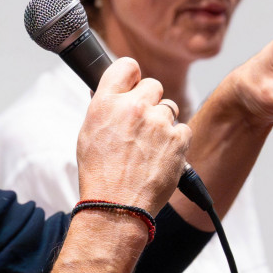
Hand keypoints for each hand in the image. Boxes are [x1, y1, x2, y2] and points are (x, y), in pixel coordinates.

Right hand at [75, 57, 191, 212]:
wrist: (117, 207)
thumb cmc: (99, 175)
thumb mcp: (88, 134)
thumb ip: (104, 108)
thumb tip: (113, 93)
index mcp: (106, 103)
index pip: (126, 66)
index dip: (132, 75)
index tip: (134, 84)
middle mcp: (133, 107)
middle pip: (154, 85)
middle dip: (150, 101)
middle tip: (143, 124)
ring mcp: (158, 122)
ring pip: (170, 108)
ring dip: (163, 124)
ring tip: (149, 148)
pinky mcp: (178, 139)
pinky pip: (183, 129)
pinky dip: (176, 142)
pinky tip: (162, 157)